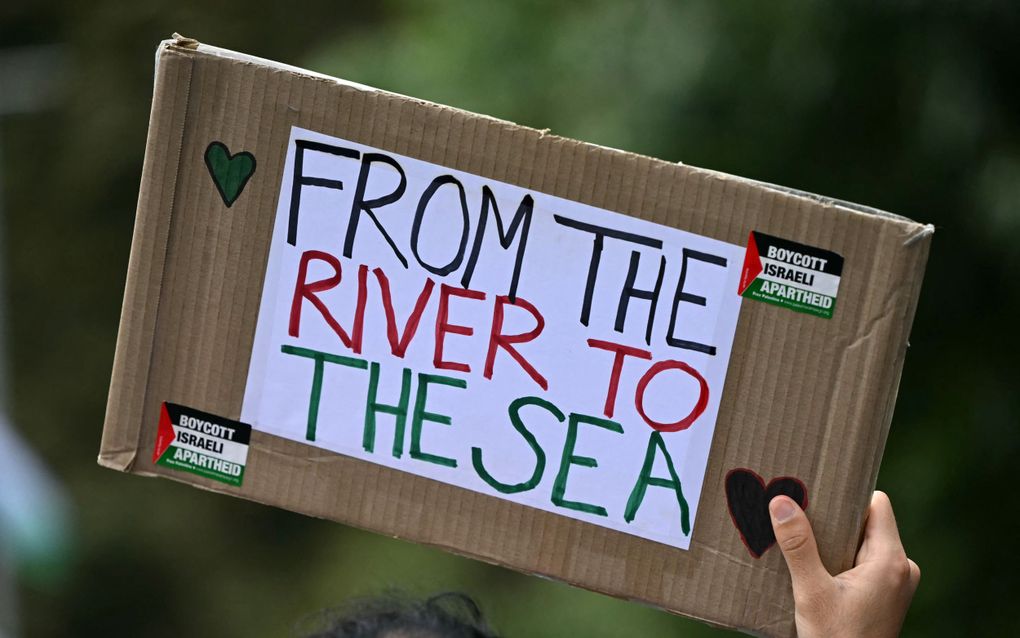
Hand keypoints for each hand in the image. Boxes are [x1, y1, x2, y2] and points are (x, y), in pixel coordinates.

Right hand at [769, 491, 919, 637]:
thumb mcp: (811, 592)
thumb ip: (798, 545)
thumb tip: (782, 502)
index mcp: (891, 560)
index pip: (876, 503)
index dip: (847, 496)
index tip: (817, 495)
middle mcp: (902, 569)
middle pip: (867, 523)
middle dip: (834, 521)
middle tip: (801, 518)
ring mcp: (897, 585)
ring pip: (864, 545)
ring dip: (835, 544)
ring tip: (804, 547)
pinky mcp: (887, 599)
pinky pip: (865, 565)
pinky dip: (841, 563)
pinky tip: (814, 571)